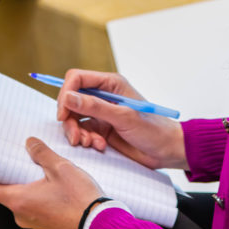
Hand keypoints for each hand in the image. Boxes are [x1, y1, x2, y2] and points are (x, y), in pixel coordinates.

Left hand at [0, 137, 102, 228]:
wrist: (98, 224)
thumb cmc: (78, 198)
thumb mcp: (60, 168)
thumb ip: (41, 153)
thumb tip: (30, 143)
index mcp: (18, 200)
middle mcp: (20, 214)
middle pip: (4, 191)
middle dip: (12, 174)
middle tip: (22, 158)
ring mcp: (32, 222)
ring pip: (20, 198)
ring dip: (27, 184)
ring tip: (42, 169)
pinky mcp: (44, 224)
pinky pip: (33, 206)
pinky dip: (37, 194)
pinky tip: (53, 184)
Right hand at [57, 68, 187, 170]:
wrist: (165, 150)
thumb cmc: (152, 129)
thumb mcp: (122, 117)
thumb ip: (94, 107)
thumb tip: (68, 97)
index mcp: (110, 83)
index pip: (77, 78)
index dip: (66, 94)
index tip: (63, 115)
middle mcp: (104, 95)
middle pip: (71, 100)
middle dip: (70, 119)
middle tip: (76, 138)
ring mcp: (102, 112)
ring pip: (74, 117)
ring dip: (78, 132)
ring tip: (91, 144)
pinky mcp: (101, 128)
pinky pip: (83, 131)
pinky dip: (87, 140)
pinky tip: (100, 146)